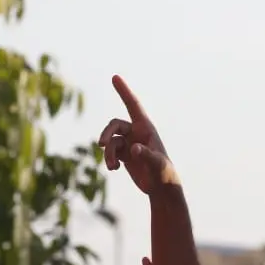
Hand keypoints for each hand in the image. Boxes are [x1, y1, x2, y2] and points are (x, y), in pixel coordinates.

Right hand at [97, 75, 177, 193]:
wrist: (161, 188)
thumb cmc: (164, 174)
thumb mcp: (157, 164)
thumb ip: (146, 155)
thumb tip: (134, 149)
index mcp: (146, 128)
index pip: (133, 105)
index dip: (124, 91)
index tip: (114, 77)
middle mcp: (136, 132)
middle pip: (114, 125)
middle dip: (106, 133)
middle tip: (100, 144)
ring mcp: (129, 143)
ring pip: (110, 141)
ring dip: (108, 153)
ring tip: (112, 167)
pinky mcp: (123, 154)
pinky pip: (110, 152)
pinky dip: (109, 159)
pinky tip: (114, 168)